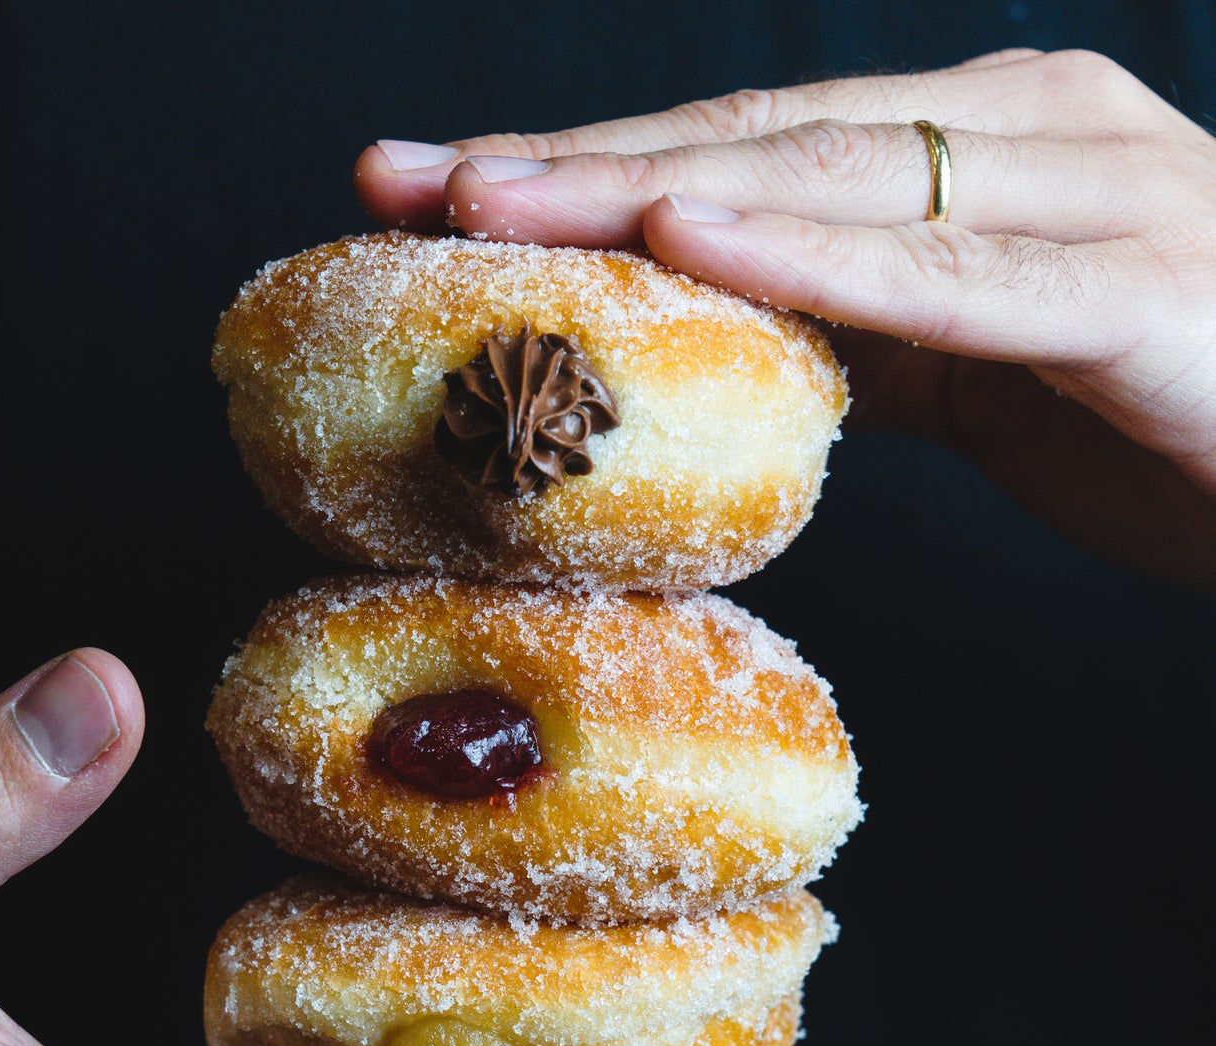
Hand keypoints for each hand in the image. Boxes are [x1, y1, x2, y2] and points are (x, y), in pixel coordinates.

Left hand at [355, 48, 1215, 590]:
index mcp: (973, 144)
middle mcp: (1024, 132)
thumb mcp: (977, 366)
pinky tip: (688, 247)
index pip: (741, 146)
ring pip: (829, 183)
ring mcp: (1087, 196)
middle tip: (409, 182)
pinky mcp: (1133, 296)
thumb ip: (864, 331)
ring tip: (493, 204)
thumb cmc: (1162, 408)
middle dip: (572, 163)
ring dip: (649, 190)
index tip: (431, 192)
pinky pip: (952, 284)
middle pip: (755, 138)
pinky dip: (816, 266)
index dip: (583, 166)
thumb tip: (731, 337)